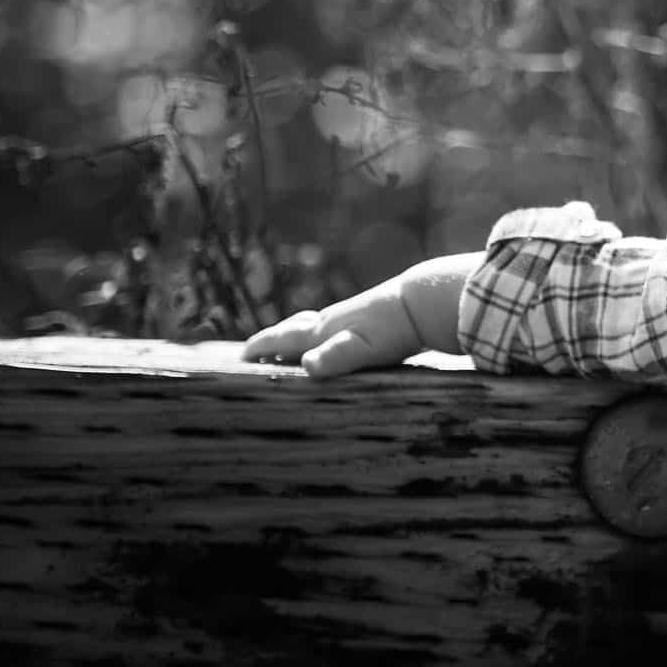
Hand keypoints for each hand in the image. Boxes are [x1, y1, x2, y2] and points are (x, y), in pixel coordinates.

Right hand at [242, 281, 423, 377]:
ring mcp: (351, 318)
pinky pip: (335, 329)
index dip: (261, 347)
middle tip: (256, 350)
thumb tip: (306, 366)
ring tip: (290, 347)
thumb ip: (336, 356)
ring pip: (314, 326)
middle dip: (273, 339)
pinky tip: (335, 341)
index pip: (283, 339)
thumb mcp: (364, 346)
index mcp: (324, 330)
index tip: (240, 356)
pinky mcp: (370, 319)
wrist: (426, 299)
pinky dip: (323, 336)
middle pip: (294, 329)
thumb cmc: (394, 327)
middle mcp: (332, 321)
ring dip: (296, 336)